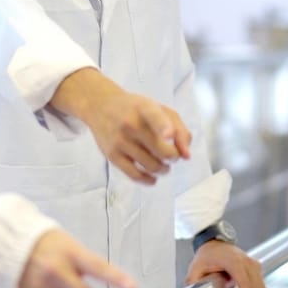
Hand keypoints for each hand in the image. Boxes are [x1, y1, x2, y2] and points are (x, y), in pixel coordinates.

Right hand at [50, 68, 191, 184]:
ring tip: (163, 164)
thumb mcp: (159, 109)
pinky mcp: (112, 155)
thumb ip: (179, 130)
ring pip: (152, 166)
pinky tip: (153, 177)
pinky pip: (135, 175)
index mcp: (144, 108)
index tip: (168, 135)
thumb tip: (187, 156)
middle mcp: (130, 124)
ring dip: (163, 169)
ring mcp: (120, 141)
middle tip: (172, 155)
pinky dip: (148, 180)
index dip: (163, 126)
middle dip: (173, 157)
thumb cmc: (135, 109)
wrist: (100, 106)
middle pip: (162, 151)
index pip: (154, 116)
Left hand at [186, 241, 267, 287]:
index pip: (243, 280)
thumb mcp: (197, 265)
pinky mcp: (255, 268)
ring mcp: (252, 264)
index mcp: (232, 260)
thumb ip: (193, 278)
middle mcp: (246, 261)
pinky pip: (260, 285)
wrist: (215, 243)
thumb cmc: (207, 255)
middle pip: (256, 285)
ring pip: (261, 286)